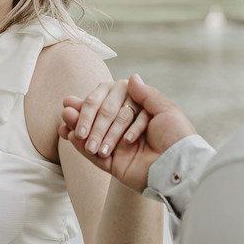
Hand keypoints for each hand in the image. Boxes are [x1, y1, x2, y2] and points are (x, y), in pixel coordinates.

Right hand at [61, 74, 196, 194]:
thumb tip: (132, 77)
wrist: (178, 167)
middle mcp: (128, 131)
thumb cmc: (177, 137)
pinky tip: (70, 134)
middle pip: (101, 120)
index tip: (79, 98)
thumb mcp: (166, 110)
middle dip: (84, 114)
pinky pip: (93, 156)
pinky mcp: (114, 166)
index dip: (95, 102)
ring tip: (65, 117)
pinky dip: (80, 146)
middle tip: (67, 110)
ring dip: (78, 127)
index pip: (113, 104)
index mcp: (140, 116)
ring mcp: (120, 149)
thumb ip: (146, 94)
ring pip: (94, 136)